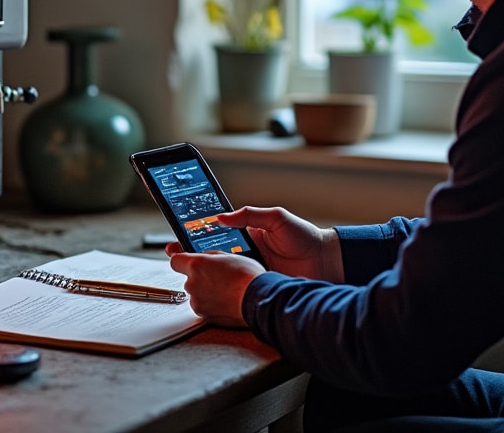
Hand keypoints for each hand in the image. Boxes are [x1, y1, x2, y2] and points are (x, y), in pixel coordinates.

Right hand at [164, 206, 341, 281]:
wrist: (327, 261)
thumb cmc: (305, 237)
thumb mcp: (276, 218)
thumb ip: (249, 214)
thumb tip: (222, 216)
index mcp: (248, 235)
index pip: (216, 234)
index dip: (197, 237)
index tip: (179, 238)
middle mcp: (247, 254)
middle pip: (214, 256)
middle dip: (194, 257)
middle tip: (176, 256)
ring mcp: (251, 272)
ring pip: (223, 273)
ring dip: (207, 273)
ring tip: (190, 271)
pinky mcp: (259, 287)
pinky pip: (238, 288)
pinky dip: (225, 288)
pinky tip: (213, 288)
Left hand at [167, 250, 263, 326]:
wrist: (258, 300)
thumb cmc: (248, 277)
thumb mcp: (229, 255)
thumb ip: (209, 256)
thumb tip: (202, 256)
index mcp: (196, 265)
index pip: (175, 260)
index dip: (182, 260)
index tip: (186, 261)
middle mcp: (192, 283)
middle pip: (188, 278)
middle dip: (199, 277)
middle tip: (217, 276)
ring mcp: (197, 301)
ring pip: (196, 293)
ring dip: (205, 291)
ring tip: (225, 289)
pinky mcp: (203, 315)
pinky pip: (203, 306)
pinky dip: (211, 304)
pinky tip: (225, 300)